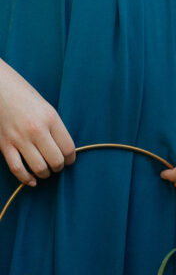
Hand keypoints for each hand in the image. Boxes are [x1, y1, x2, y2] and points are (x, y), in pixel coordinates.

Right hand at [0, 71, 75, 185]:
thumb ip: (54, 127)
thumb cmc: (22, 94)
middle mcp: (36, 129)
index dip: (71, 158)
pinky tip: (31, 180)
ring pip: (39, 168)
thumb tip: (63, 149)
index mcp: (50, 118)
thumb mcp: (45, 106)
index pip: (68, 148)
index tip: (68, 159)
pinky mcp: (4, 144)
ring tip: (45, 170)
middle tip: (56, 164)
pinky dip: (26, 179)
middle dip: (58, 167)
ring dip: (45, 174)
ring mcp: (19, 138)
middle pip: (56, 161)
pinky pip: (18, 169)